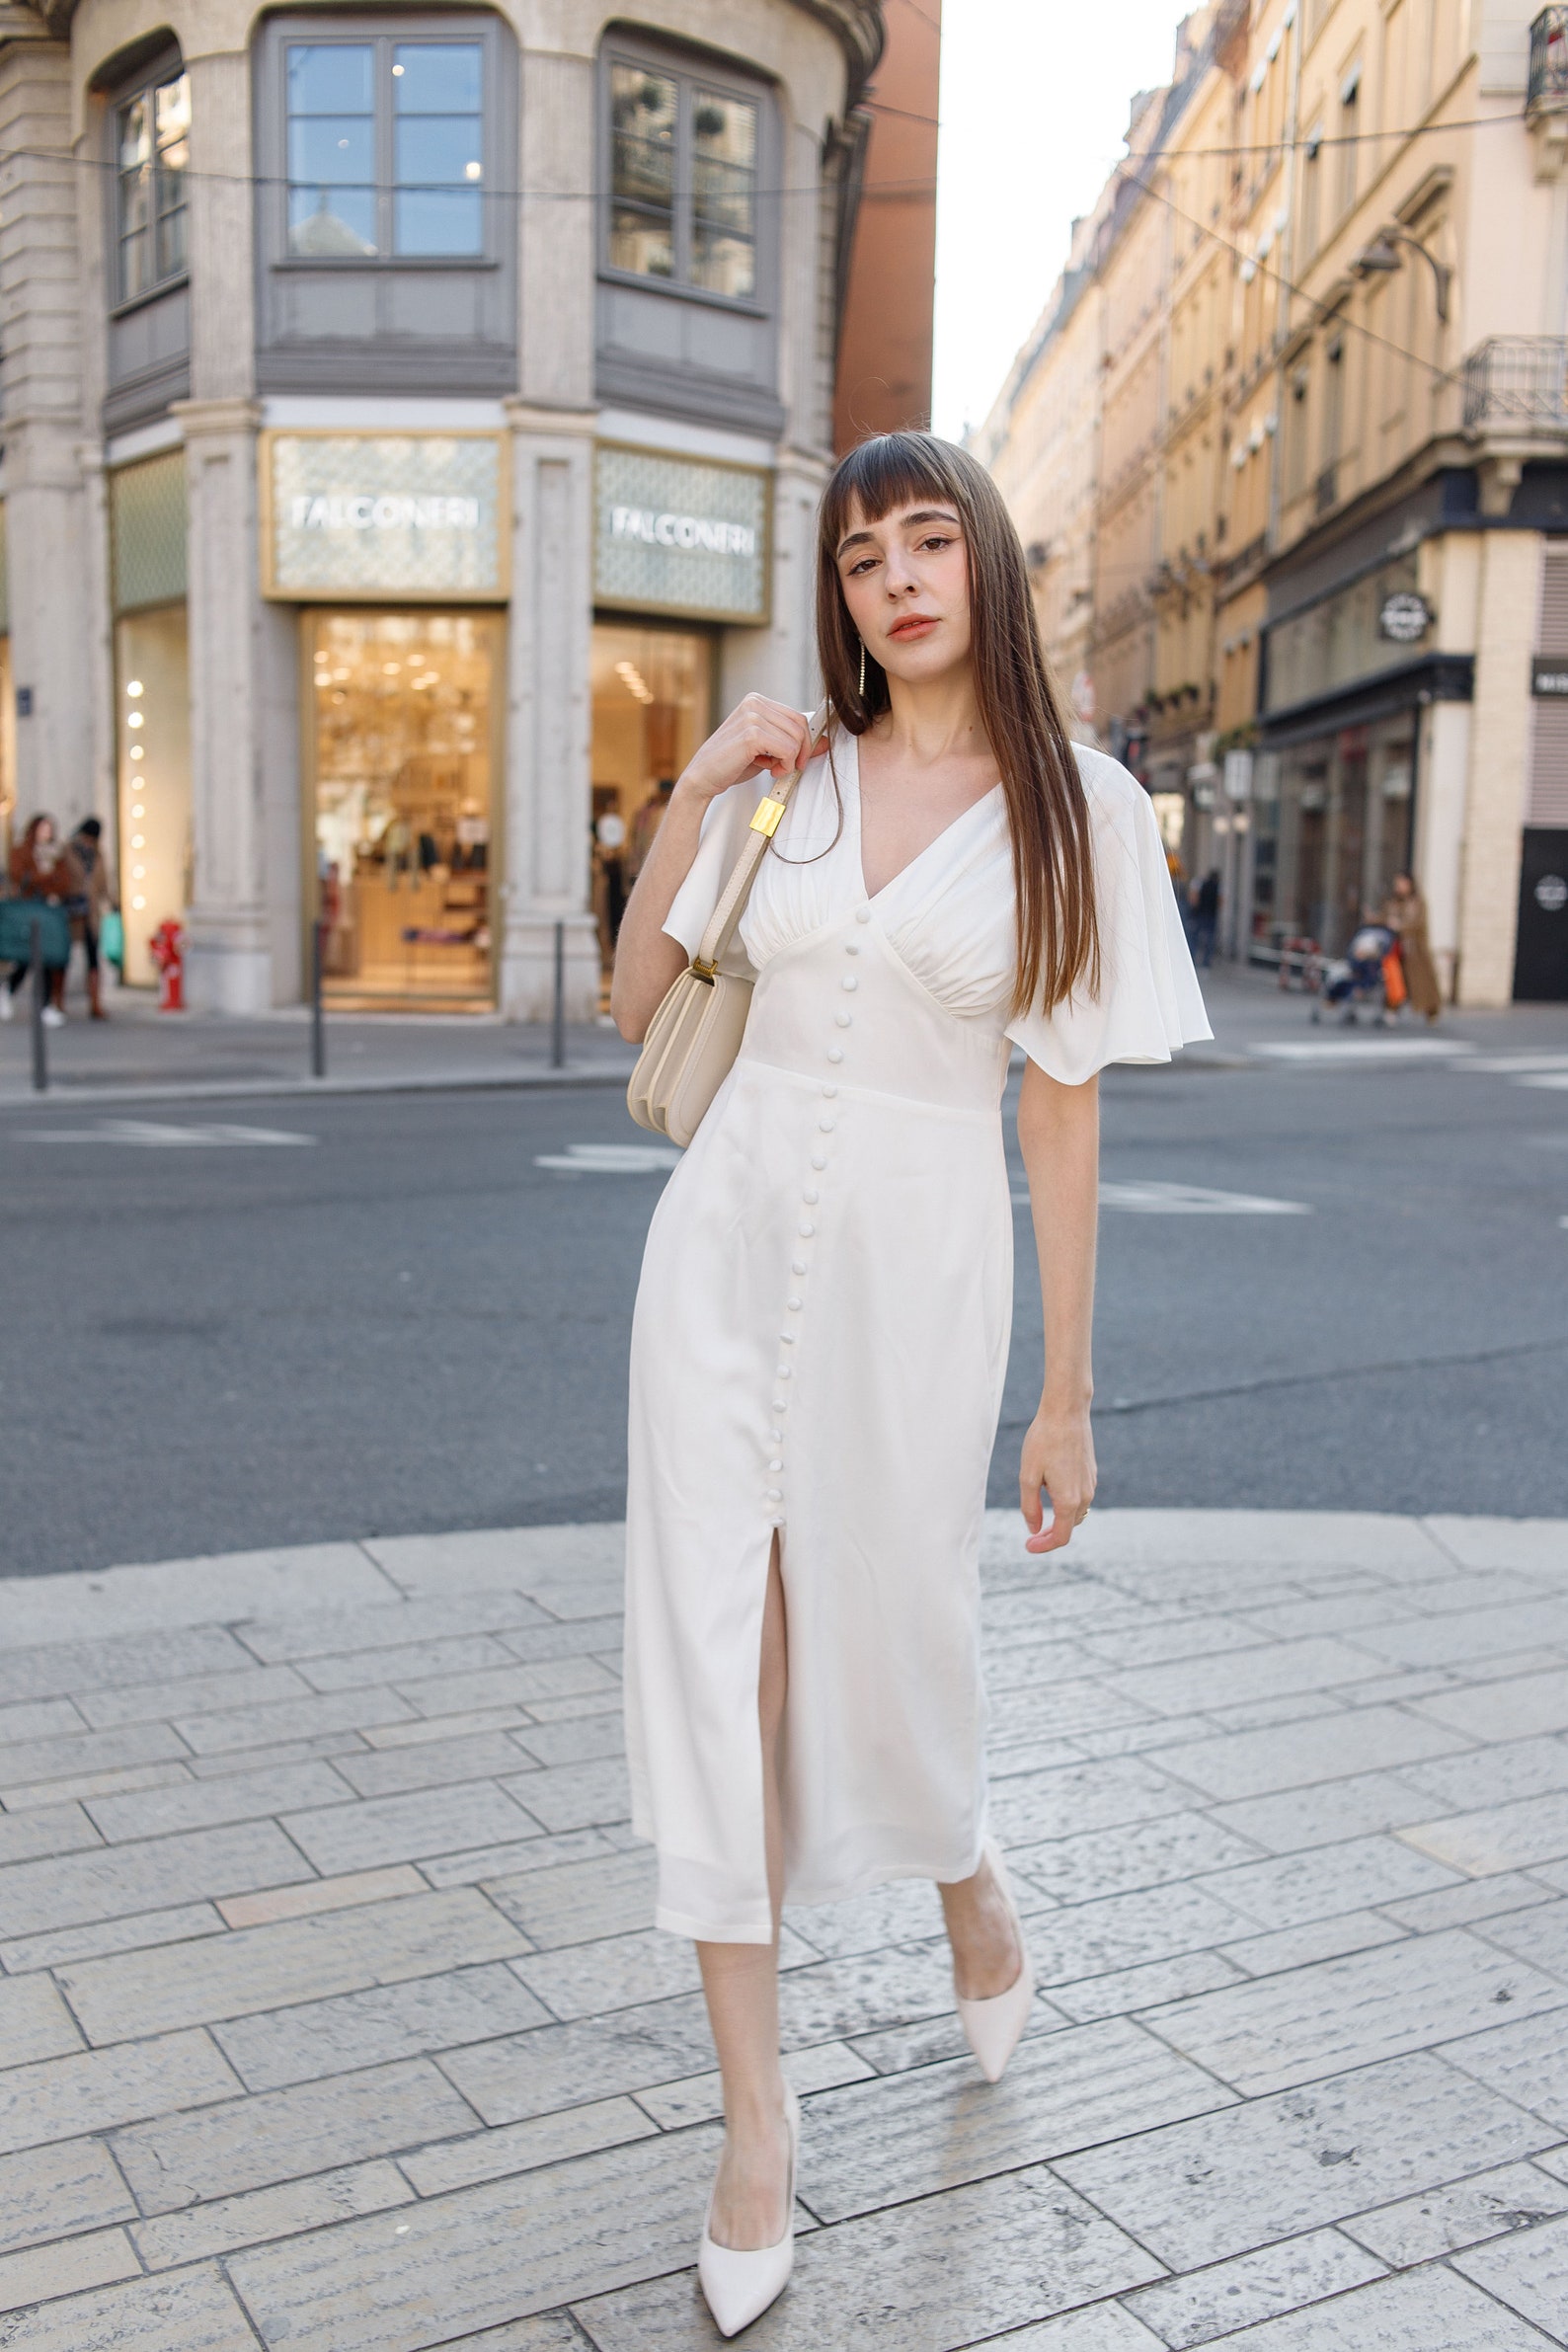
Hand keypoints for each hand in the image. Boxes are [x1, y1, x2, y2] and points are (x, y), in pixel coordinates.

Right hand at [673, 694, 826, 809]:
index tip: (795, 760)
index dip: (803, 741)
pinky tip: (769, 769)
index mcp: (756, 701)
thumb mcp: (767, 751)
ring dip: (789, 760)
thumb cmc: (732, 763)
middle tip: (785, 767)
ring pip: (796, 738)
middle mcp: (754, 703)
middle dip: (799, 751)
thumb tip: (824, 743)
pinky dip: (784, 764)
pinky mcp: (751, 734)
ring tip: (772, 768)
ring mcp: (752, 716)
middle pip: (801, 725)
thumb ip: (793, 744)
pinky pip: (787, 749)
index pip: (798, 716)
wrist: (703, 778)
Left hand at [1020, 1400, 1095, 1553]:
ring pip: (1075, 1512)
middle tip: (1030, 1534)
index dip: (1044, 1546)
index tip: (1028, 1546)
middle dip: (1050, 1533)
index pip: (1060, 1537)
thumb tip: (1034, 1529)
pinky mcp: (1091, 1472)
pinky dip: (1066, 1503)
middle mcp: (1085, 1495)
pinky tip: (1050, 1489)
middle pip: (1069, 1526)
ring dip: (1059, 1518)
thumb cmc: (1044, 1441)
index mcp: (1069, 1500)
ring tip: (1038, 1510)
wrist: (1067, 1412)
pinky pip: (1079, 1497)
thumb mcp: (1028, 1476)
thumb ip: (1030, 1507)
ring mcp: (1090, 1483)